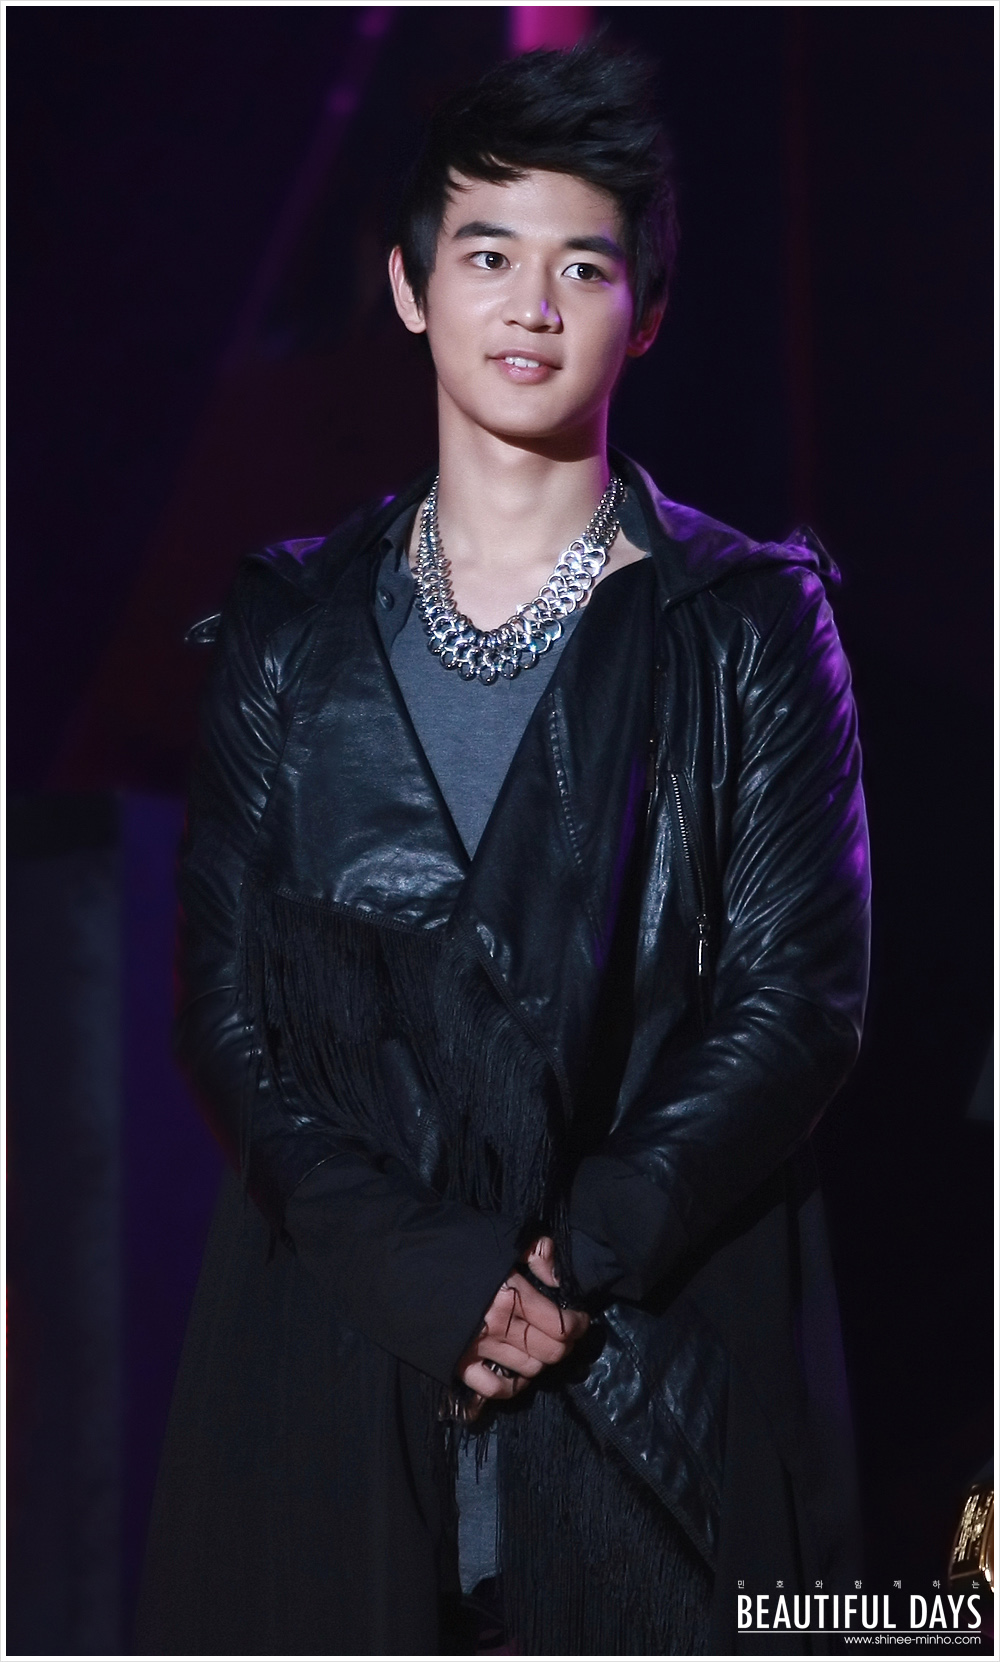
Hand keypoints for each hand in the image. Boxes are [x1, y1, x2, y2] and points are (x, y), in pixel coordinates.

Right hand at [456, 1236, 589, 1415]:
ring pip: (529, 1369)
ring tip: (541, 1347)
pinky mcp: (457, 1364)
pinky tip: (517, 1374)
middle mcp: (498, 1326)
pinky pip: (495, 1390)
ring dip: (543, 1361)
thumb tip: (556, 1279)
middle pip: (551, 1351)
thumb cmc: (450, 1243)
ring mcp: (477, 1349)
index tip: (581, 1318)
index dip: (579, 1324)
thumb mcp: (499, 1237)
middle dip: (566, 1344)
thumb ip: (536, 1253)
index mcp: (511, 1294)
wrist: (400, 1261)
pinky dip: (512, 1387)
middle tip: (565, 1333)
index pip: (561, 1324)